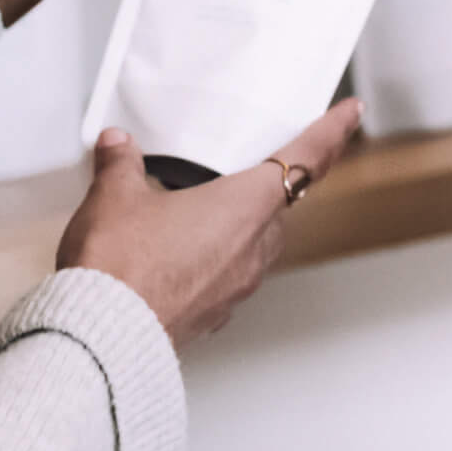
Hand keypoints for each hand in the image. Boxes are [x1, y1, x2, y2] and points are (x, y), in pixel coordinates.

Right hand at [56, 99, 362, 350]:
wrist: (100, 336)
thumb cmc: (119, 268)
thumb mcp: (114, 198)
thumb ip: (121, 163)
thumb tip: (118, 144)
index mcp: (246, 205)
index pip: (307, 157)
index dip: (332, 131)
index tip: (351, 113)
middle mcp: (253, 246)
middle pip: (277, 204)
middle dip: (259, 187)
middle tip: (233, 172)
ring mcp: (238, 285)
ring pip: (253, 243)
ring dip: (233, 227)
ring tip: (188, 217)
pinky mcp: (215, 313)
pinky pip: (227, 276)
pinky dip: (210, 262)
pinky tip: (172, 259)